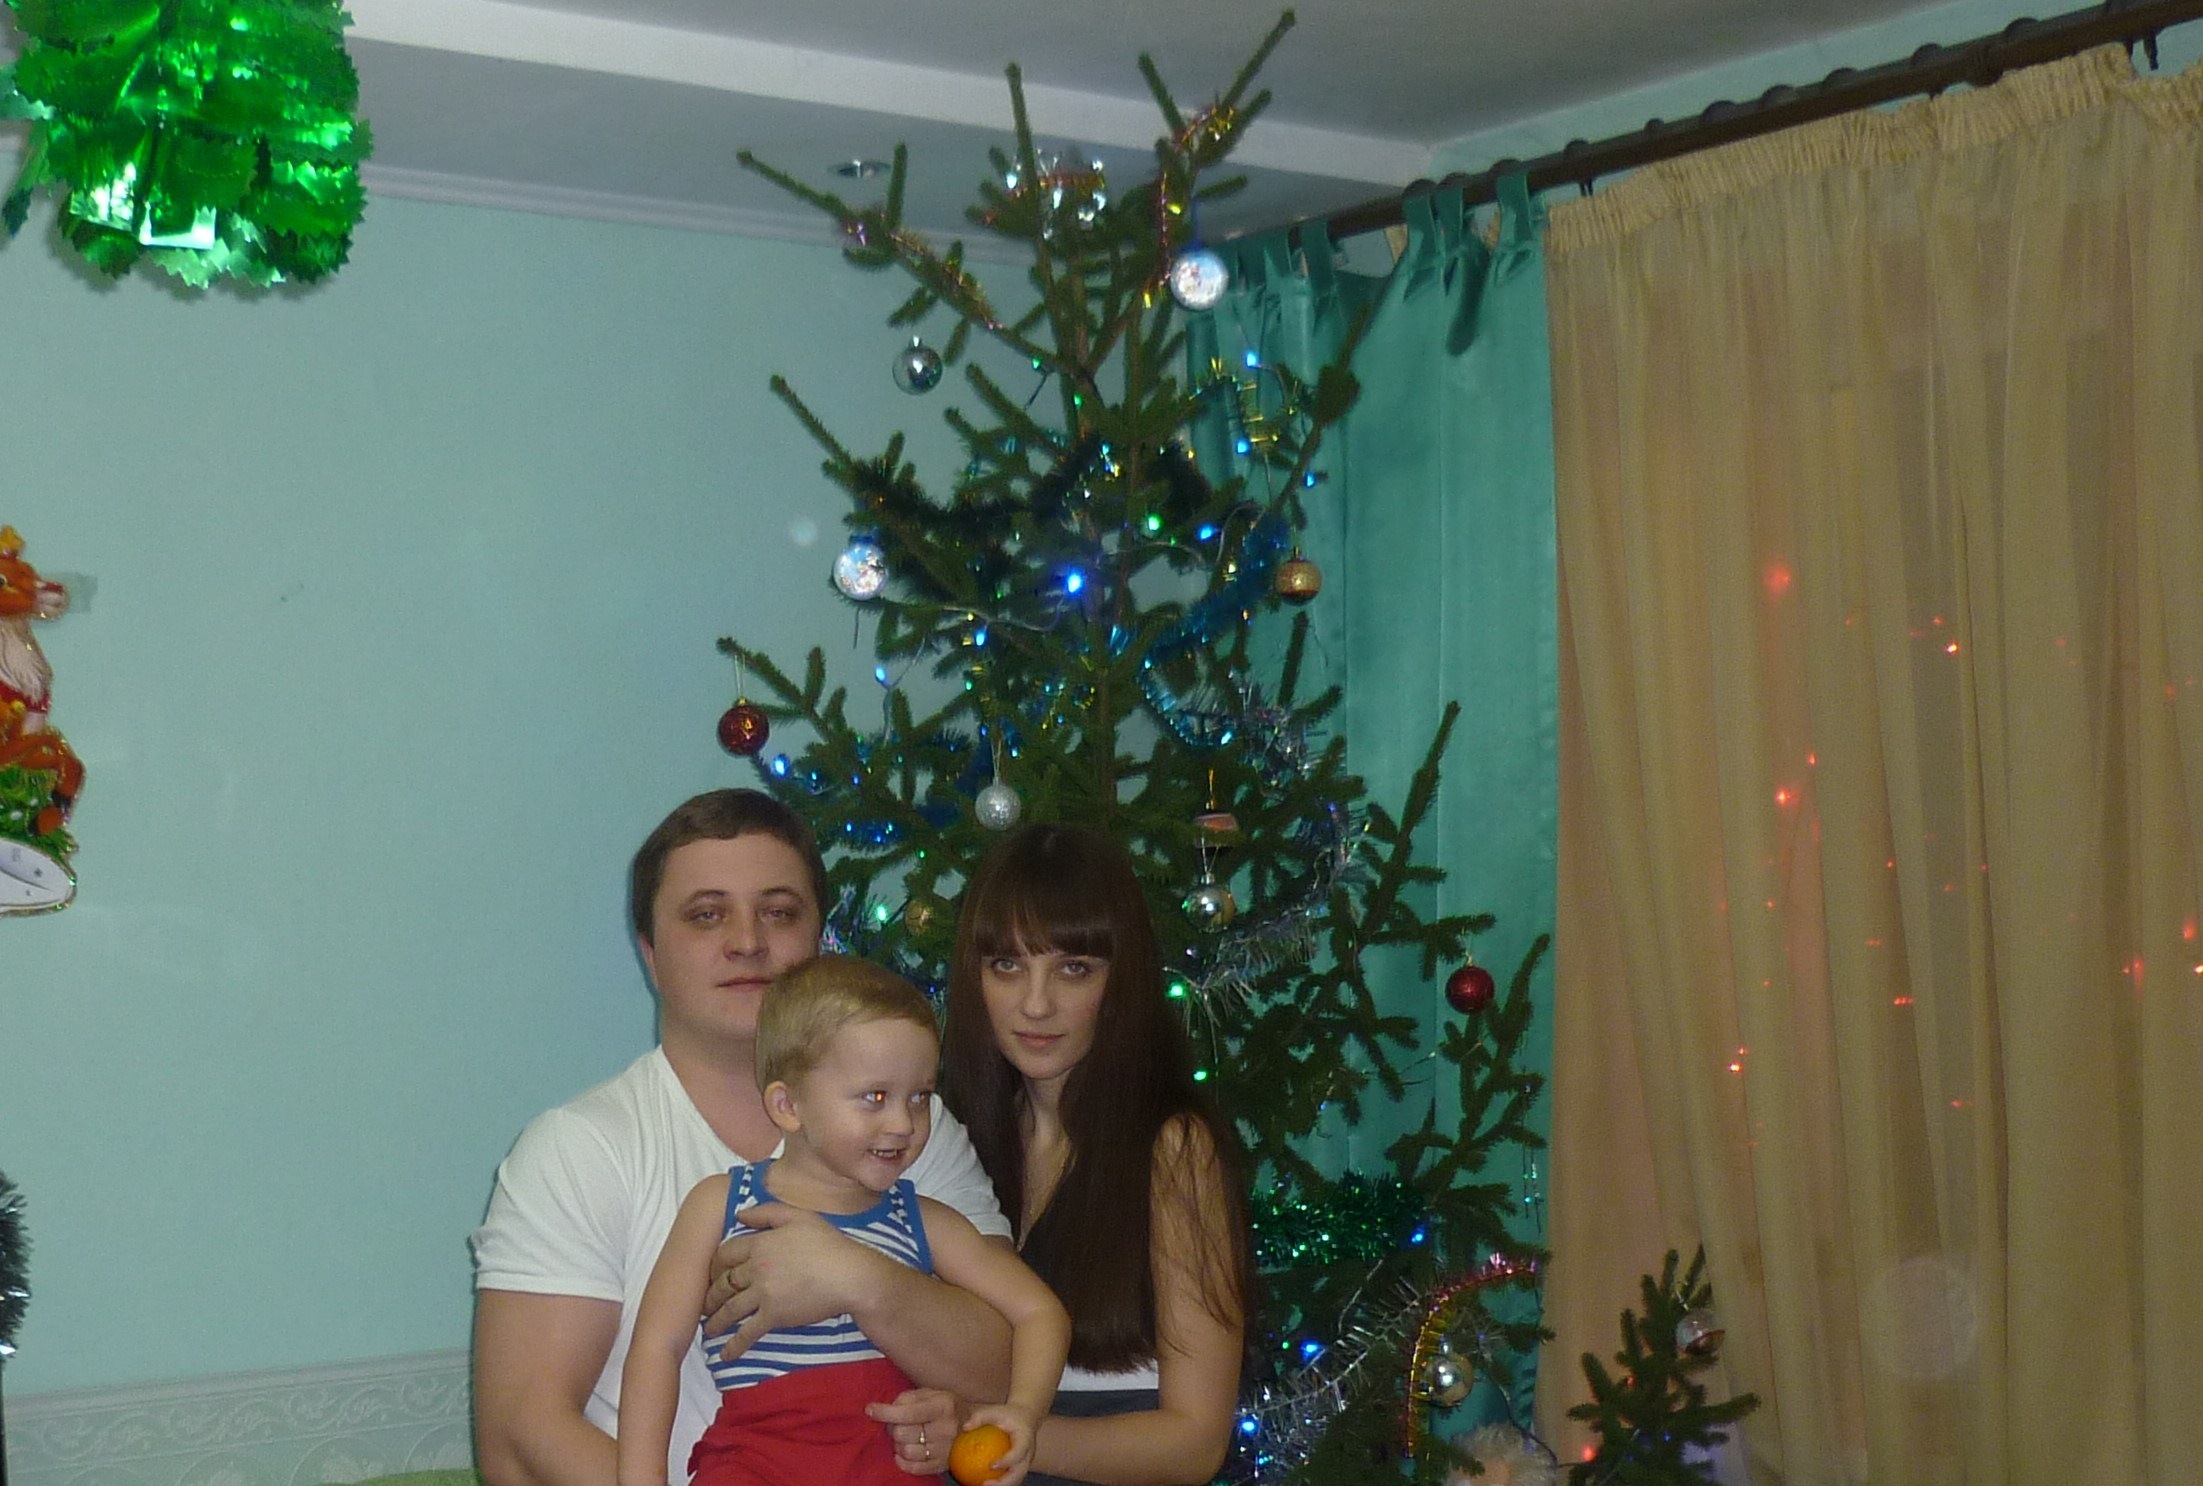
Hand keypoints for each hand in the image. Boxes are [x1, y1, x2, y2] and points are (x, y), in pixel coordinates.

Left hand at [702, 1202, 888, 1362]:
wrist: (848, 1275)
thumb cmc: (828, 1244)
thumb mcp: (799, 1216)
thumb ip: (767, 1212)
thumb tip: (740, 1214)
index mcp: (760, 1244)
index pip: (726, 1253)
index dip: (715, 1264)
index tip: (711, 1273)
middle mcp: (756, 1268)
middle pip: (724, 1283)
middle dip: (710, 1295)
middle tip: (704, 1304)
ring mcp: (763, 1294)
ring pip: (730, 1309)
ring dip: (716, 1321)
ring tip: (708, 1330)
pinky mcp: (774, 1317)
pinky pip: (748, 1333)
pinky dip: (735, 1345)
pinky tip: (726, 1354)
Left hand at [866, 1387, 963, 1476]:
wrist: (971, 1424)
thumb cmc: (946, 1406)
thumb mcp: (930, 1393)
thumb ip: (907, 1398)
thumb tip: (886, 1409)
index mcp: (943, 1406)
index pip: (908, 1413)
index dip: (885, 1412)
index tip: (870, 1409)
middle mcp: (946, 1429)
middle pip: (902, 1434)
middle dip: (892, 1427)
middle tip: (896, 1423)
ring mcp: (944, 1450)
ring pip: (906, 1452)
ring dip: (898, 1444)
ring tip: (904, 1436)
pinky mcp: (941, 1465)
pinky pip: (913, 1468)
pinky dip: (902, 1461)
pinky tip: (903, 1452)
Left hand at [957, 1403, 1038, 1485]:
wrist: (1025, 1416)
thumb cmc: (1007, 1414)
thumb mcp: (994, 1411)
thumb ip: (980, 1417)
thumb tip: (965, 1427)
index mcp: (1025, 1439)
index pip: (1018, 1452)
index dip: (1007, 1461)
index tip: (991, 1466)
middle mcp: (1028, 1453)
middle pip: (1019, 1472)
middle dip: (1004, 1483)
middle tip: (985, 1484)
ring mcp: (1025, 1462)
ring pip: (1017, 1479)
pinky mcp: (1020, 1466)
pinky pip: (1011, 1478)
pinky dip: (1000, 1483)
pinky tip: (982, 1484)